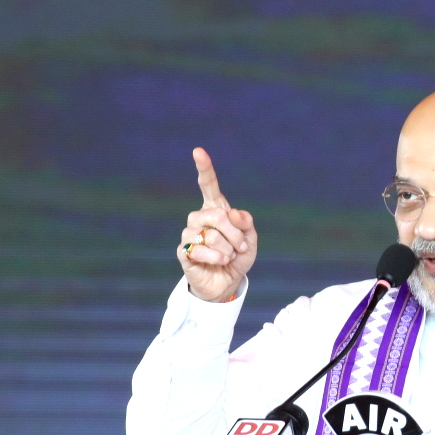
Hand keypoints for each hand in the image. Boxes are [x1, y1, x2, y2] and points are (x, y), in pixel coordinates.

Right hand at [178, 147, 256, 301]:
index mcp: (216, 208)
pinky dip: (217, 258)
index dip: (204, 168)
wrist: (227, 282)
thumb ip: (246, 224)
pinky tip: (220, 262)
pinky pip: (201, 250)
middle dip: (236, 235)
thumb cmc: (237, 257)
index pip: (208, 185)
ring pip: (211, 236)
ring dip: (228, 250)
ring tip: (229, 257)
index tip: (198, 151)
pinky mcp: (184, 251)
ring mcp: (189, 234)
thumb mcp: (250, 239)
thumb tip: (234, 213)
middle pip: (218, 216)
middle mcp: (199, 217)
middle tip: (241, 248)